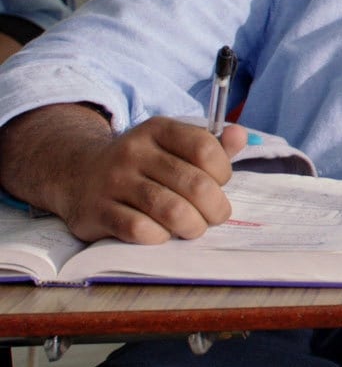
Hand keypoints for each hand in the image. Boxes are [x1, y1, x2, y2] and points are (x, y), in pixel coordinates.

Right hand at [55, 118, 247, 244]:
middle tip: (214, 215)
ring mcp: (113, 181)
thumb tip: (240, 135)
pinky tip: (162, 233)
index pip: (205, 148)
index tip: (218, 183)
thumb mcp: (172, 145)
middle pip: (195, 185)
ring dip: (193, 226)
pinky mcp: (97, 212)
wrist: (76, 174)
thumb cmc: (141, 164)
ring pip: (171, 210)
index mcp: (158, 130)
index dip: (223, 172)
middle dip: (215, 208)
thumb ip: (211, 144)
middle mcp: (133, 151)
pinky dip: (160, 237)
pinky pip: (140, 230)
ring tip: (193, 228)